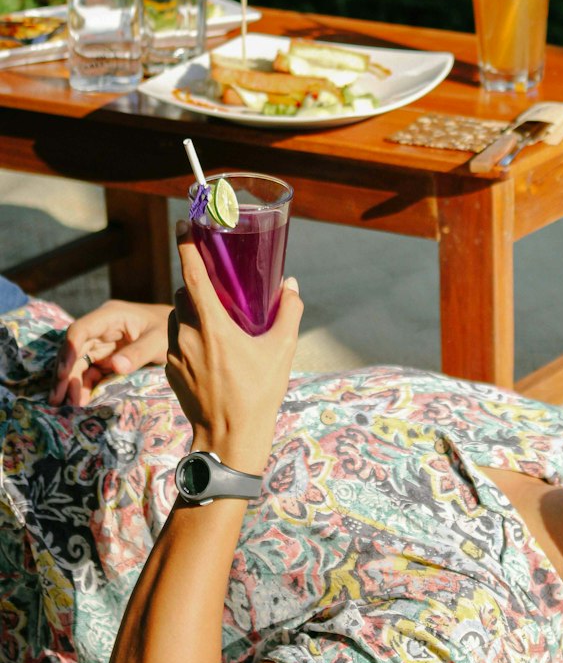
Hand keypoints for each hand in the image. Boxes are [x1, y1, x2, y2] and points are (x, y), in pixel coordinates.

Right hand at [50, 299, 171, 405]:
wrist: (181, 332)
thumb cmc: (170, 330)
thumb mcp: (160, 340)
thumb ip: (139, 352)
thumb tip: (116, 367)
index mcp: (111, 316)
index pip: (81, 330)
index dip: (68, 350)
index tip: (63, 374)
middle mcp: (101, 328)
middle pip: (74, 349)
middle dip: (64, 374)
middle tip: (57, 398)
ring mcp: (102, 343)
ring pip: (78, 362)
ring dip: (70, 383)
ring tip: (64, 405)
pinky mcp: (106, 358)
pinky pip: (90, 372)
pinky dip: (83, 386)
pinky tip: (80, 401)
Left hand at [166, 222, 301, 474]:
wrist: (229, 439)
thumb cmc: (258, 394)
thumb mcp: (282, 351)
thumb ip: (288, 312)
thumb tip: (291, 285)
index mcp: (213, 325)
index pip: (193, 274)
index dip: (186, 245)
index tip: (184, 223)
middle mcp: (187, 334)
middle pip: (184, 294)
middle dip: (198, 285)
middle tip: (219, 286)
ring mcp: (174, 354)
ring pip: (177, 317)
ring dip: (192, 312)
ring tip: (218, 323)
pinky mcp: (170, 370)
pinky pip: (175, 342)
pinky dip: (189, 337)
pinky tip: (211, 351)